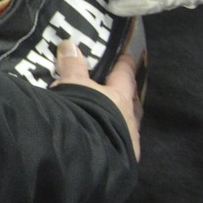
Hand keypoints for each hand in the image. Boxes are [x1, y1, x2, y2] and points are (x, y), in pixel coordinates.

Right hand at [53, 39, 141, 159]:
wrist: (86, 155)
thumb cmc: (83, 112)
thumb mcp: (72, 86)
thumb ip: (72, 66)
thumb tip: (70, 43)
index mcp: (120, 97)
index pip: (125, 75)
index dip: (125, 64)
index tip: (129, 56)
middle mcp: (129, 118)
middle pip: (132, 102)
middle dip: (128, 96)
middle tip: (123, 90)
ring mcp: (128, 140)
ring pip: (128, 125)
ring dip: (122, 119)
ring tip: (114, 118)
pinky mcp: (123, 159)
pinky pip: (122, 144)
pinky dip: (115, 139)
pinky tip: (108, 141)